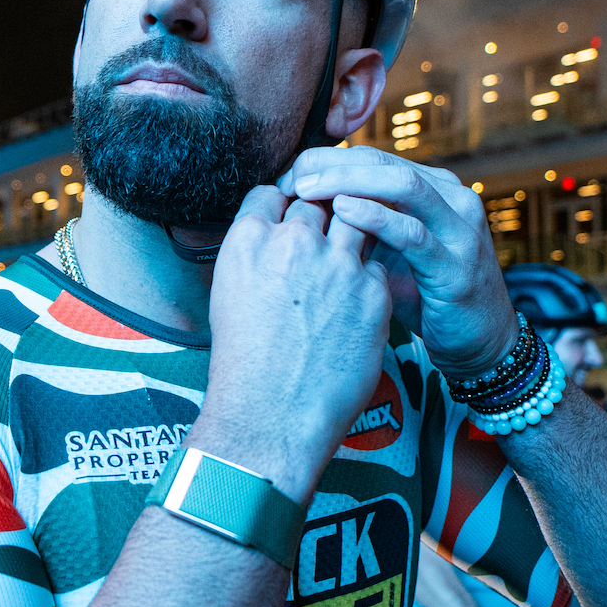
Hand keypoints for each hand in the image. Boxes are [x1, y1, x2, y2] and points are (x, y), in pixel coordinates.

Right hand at [189, 185, 391, 506]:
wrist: (272, 415)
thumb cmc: (244, 364)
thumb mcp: (228, 293)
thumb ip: (253, 253)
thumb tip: (270, 234)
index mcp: (249, 241)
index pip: (273, 191)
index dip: (285, 201)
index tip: (291, 213)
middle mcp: (293, 244)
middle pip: (318, 200)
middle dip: (322, 212)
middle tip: (324, 234)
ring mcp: (338, 266)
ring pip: (357, 220)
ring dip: (354, 232)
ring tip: (346, 258)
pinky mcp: (373, 293)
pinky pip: (377, 265)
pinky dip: (369, 276)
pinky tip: (356, 301)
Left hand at [279, 147, 517, 376]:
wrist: (477, 342)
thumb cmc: (423, 295)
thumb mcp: (386, 251)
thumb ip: (357, 225)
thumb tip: (299, 207)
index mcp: (432, 188)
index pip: (372, 158)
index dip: (327, 160)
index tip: (289, 176)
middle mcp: (450, 197)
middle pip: (383, 162)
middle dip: (331, 165)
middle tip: (292, 179)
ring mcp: (458, 228)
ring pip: (401, 185)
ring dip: (348, 182)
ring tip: (308, 190)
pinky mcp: (456, 263)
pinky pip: (412, 232)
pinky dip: (375, 218)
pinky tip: (343, 213)